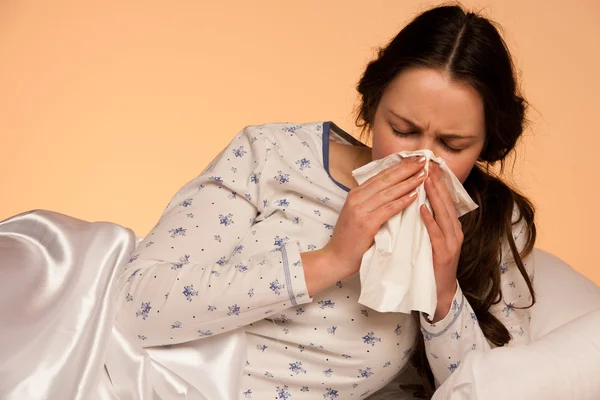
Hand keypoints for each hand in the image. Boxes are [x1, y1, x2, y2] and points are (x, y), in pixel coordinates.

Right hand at [323, 156, 426, 278]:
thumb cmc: (349, 238)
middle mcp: (357, 198)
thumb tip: (391, 190)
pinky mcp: (366, 223)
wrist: (336, 257)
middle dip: (406, 168)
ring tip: (424, 174)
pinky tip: (415, 194)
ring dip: (408, 182)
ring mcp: (360, 210)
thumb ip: (370, 201)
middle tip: (423, 159)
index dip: (398, 166)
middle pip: (386, 179)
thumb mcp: (357, 213)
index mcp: (355, 194)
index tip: (414, 158)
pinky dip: (402, 201)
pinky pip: (388, 208)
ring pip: (389, 191)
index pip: (380, 175)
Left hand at [420, 163, 461, 321]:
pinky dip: (430, 221)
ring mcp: (451, 242)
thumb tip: (416, 200)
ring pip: (444, 214)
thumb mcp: (430, 237)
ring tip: (426, 179)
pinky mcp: (444, 254)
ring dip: (435, 196)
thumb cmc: (431, 262)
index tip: (428, 164)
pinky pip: (436, 234)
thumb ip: (427, 221)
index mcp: (450, 225)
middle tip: (427, 164)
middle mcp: (454, 230)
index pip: (444, 198)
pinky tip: (423, 209)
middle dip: (437, 182)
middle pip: (446, 201)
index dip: (437, 181)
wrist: (439, 292)